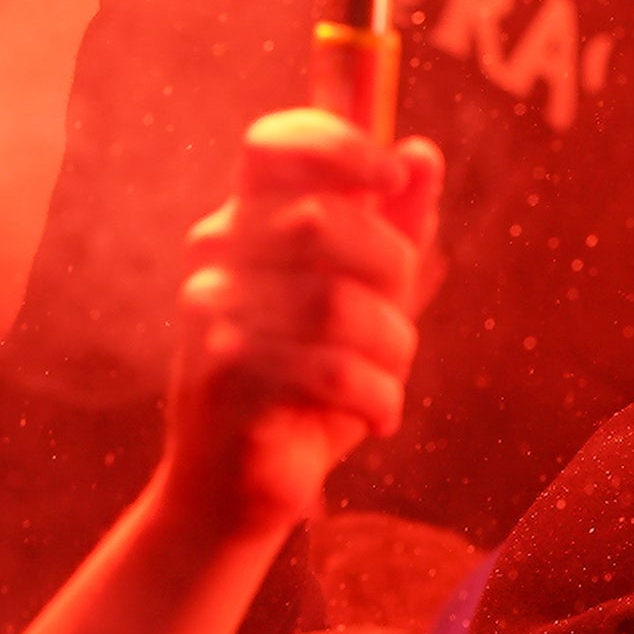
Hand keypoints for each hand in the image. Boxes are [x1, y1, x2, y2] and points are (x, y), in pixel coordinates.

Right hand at [157, 112, 437, 551]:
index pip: (272, 144)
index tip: (391, 179)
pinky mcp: (225, 376)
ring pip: (336, 303)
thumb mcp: (363, 300)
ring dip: (390, 349)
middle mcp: (216, 256)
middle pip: (321, 219)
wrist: (236, 488)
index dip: (338, 145)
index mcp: (244, 222)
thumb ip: (392, 227)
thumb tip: (421, 154)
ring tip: (388, 381)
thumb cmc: (305, 384)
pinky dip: (377, 398)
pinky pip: (332, 370)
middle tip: (399, 325)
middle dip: (389, 270)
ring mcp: (212, 313)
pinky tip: (379, 419)